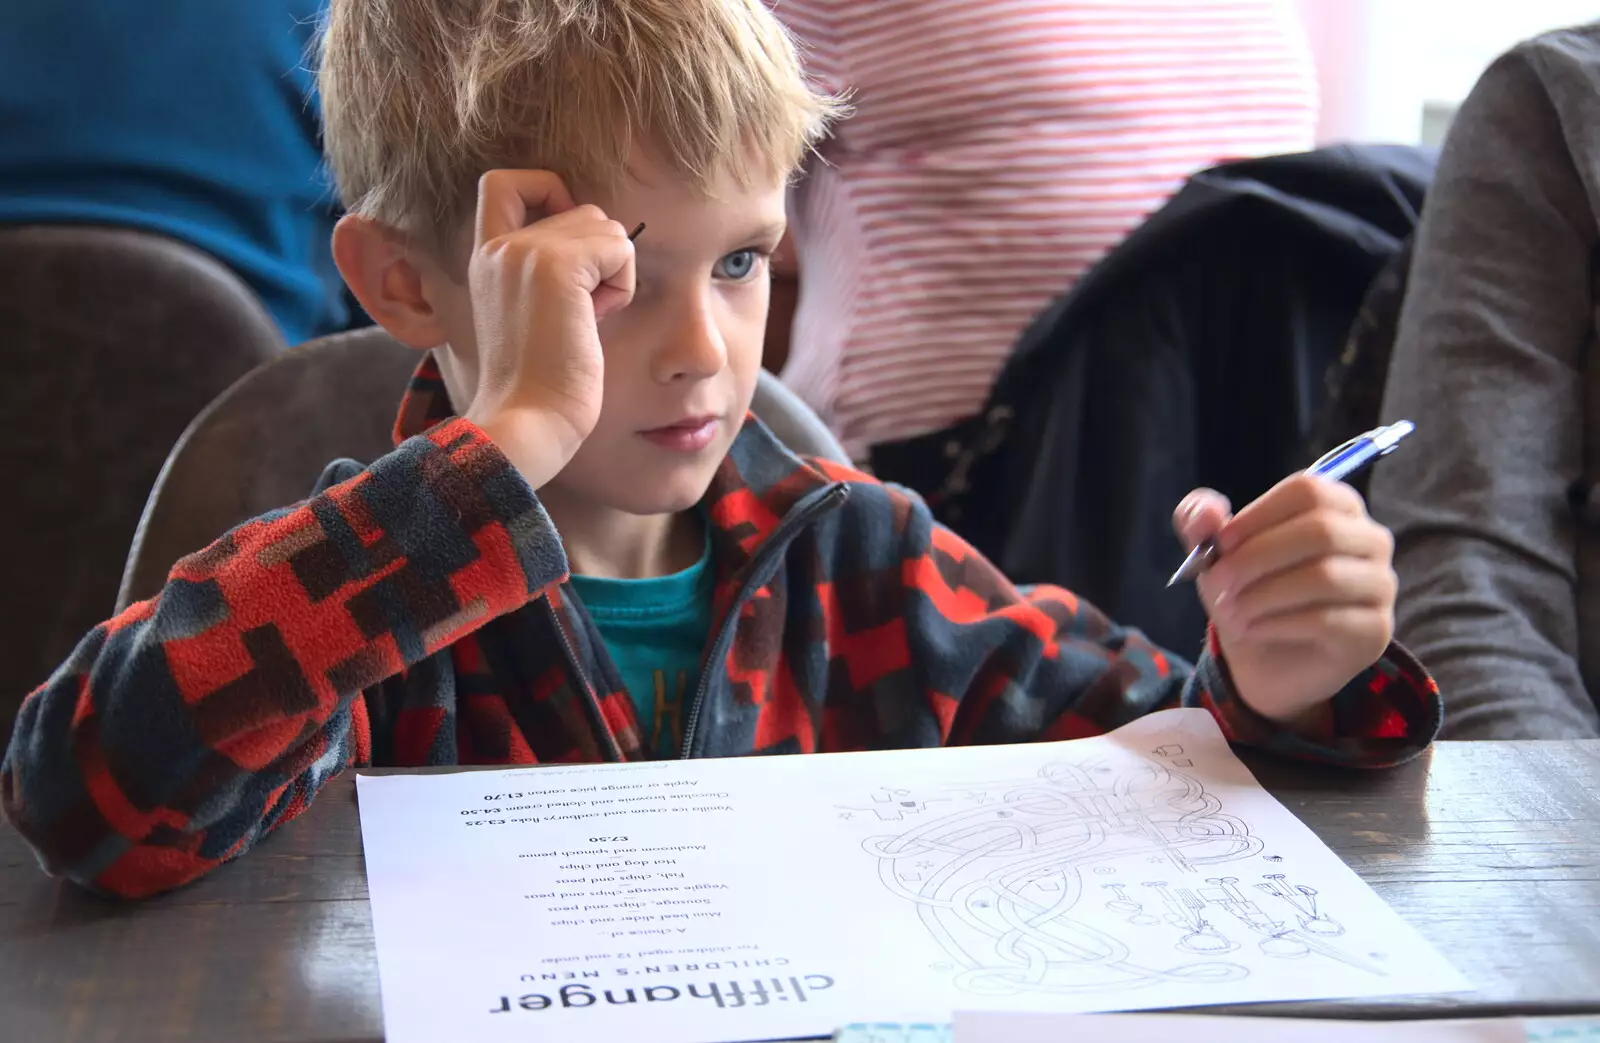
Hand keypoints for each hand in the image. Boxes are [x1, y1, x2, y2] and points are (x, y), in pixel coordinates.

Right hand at [462, 170, 636, 486]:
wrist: (527, 422)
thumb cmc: (541, 387)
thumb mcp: (537, 316)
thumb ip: (552, 273)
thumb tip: (606, 242)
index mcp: (484, 257)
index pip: (505, 183)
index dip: (548, 192)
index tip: (571, 247)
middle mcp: (498, 245)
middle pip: (581, 210)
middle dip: (600, 259)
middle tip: (582, 313)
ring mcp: (524, 250)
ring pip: (605, 226)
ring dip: (613, 274)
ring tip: (584, 321)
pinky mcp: (557, 265)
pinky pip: (620, 247)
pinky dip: (622, 284)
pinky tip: (596, 321)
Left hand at [1173, 476, 1397, 727]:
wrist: (1263, 658)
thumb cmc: (1249, 591)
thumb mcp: (1215, 554)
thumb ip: (1201, 522)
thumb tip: (1206, 510)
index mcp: (1336, 507)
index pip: (1308, 491)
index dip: (1258, 514)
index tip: (1221, 542)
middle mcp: (1370, 539)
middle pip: (1320, 531)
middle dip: (1256, 558)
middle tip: (1218, 583)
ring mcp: (1379, 585)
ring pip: (1325, 577)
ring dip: (1264, 594)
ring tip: (1231, 612)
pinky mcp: (1375, 631)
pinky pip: (1328, 620)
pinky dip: (1278, 623)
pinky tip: (1252, 629)